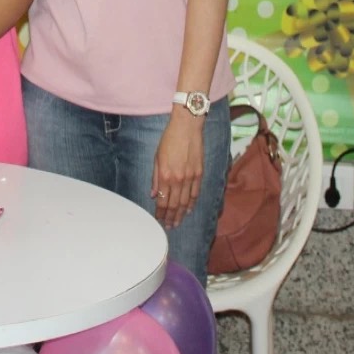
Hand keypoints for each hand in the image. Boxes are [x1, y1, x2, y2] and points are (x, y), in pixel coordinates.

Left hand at [151, 114, 205, 229]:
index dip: (160, 213)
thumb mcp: (156, 158)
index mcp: (165, 175)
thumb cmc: (169, 140)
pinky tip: (188, 210)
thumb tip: (154, 194)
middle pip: (174, 205)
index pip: (162, 201)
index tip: (158, 219)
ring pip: (185, 202)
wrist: (186, 127)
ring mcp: (190, 177)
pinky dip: (192, 203)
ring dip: (181, 214)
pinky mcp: (199, 173)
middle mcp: (178, 179)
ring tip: (177, 223)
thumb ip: (155, 178)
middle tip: (168, 226)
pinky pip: (195, 193)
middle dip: (170, 217)